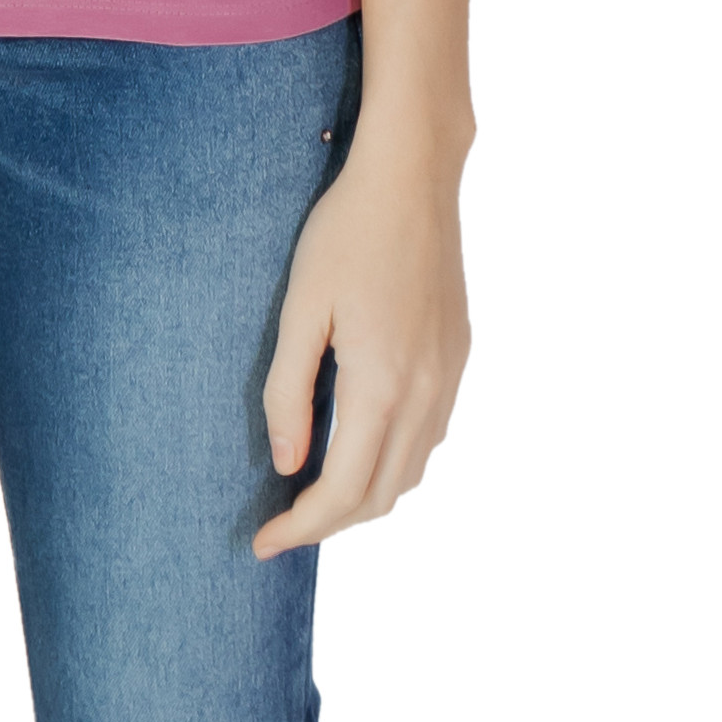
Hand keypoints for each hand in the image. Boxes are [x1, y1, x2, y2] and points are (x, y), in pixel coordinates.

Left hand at [252, 121, 470, 558]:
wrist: (412, 178)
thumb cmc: (345, 232)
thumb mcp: (300, 307)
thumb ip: (289, 390)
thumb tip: (289, 463)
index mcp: (382, 386)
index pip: (342, 492)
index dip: (301, 528)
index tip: (263, 543)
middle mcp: (426, 393)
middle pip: (381, 496)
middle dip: (331, 523)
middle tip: (282, 525)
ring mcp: (450, 376)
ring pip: (412, 471)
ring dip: (366, 495)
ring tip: (315, 490)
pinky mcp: (458, 356)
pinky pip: (430, 435)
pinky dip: (394, 460)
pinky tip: (361, 440)